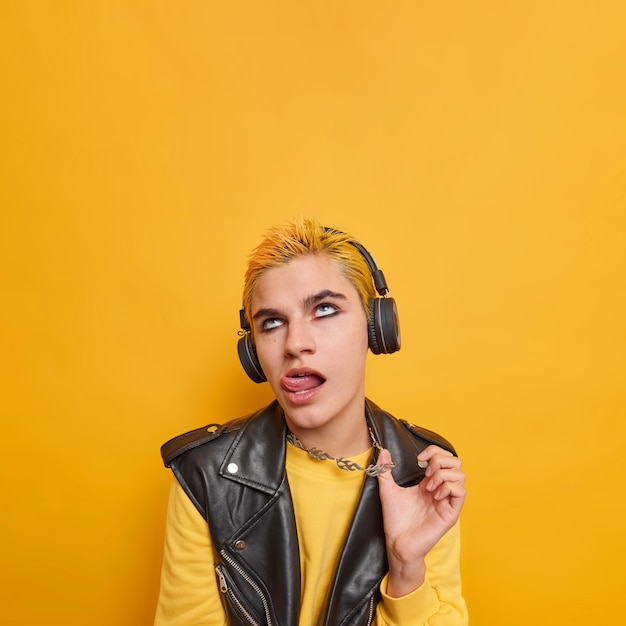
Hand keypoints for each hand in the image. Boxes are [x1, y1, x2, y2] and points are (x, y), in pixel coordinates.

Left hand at [376, 445, 465, 596]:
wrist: (398, 543)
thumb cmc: (395, 520)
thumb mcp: (388, 490)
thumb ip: (385, 470)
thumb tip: (383, 452)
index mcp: (429, 482)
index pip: (444, 457)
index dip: (434, 452)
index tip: (419, 459)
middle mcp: (441, 489)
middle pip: (456, 462)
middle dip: (441, 460)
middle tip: (426, 471)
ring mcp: (447, 501)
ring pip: (460, 475)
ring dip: (443, 475)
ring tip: (429, 486)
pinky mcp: (451, 513)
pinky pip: (460, 492)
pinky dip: (447, 488)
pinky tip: (434, 495)